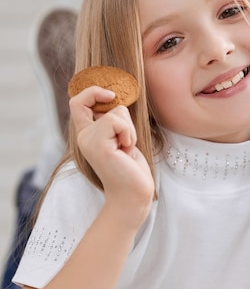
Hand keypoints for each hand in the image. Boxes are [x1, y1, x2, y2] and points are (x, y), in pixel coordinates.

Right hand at [69, 86, 154, 227]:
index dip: (93, 91)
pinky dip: (129, 134)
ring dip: (129, 129)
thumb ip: (113, 120)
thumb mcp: (121, 138)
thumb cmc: (131, 168)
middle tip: (125, 142)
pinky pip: (118, 121)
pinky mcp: (98, 145)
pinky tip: (126, 151)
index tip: (111, 96)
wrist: (132, 196)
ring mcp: (88, 140)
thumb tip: (117, 99)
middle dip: (124, 118)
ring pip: (116, 112)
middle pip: (103, 103)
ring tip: (126, 149)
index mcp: (86, 134)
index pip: (78, 102)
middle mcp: (83, 136)